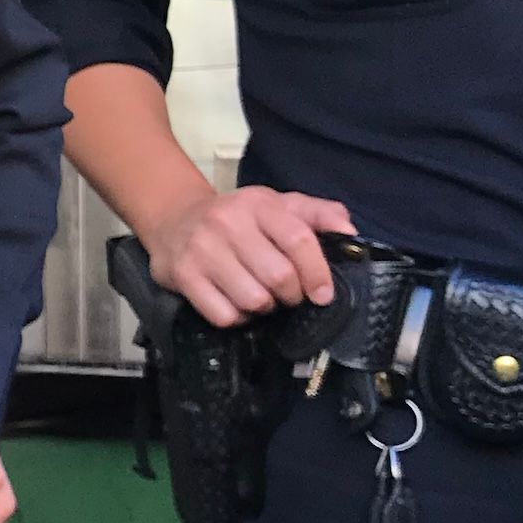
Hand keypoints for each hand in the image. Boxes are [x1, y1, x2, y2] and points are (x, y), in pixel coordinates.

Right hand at [137, 186, 356, 327]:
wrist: (173, 219)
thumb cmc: (237, 218)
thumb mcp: (276, 205)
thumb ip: (317, 213)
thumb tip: (350, 233)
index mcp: (256, 204)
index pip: (298, 239)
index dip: (317, 272)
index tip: (323, 294)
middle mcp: (226, 223)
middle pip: (278, 276)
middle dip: (291, 295)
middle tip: (287, 294)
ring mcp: (201, 250)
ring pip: (253, 299)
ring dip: (264, 308)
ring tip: (260, 297)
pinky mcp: (182, 275)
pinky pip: (224, 315)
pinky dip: (236, 318)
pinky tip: (234, 303)